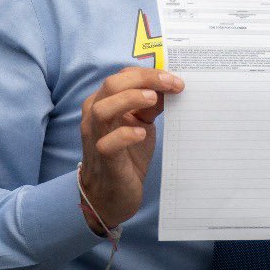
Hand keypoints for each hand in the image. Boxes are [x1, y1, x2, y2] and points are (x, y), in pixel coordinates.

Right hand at [78, 67, 183, 231]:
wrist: (112, 196)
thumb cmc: (126, 156)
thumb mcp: (141, 125)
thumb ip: (150, 106)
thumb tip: (170, 86)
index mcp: (103, 102)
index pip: (122, 76)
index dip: (149, 73)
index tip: (174, 79)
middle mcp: (94, 116)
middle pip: (111, 85)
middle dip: (143, 79)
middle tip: (170, 83)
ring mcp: (96, 138)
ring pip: (102, 109)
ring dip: (130, 100)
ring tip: (153, 99)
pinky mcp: (104, 160)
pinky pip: (107, 144)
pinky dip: (125, 134)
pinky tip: (142, 134)